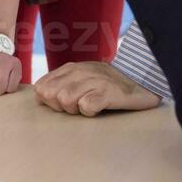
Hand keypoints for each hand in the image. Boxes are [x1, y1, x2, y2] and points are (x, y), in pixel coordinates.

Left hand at [33, 61, 160, 115]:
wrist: (142, 80)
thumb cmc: (109, 84)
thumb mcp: (82, 78)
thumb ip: (61, 84)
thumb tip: (40, 96)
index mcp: (71, 69)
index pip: (41, 87)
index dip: (49, 101)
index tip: (64, 104)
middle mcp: (80, 72)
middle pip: (51, 95)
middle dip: (60, 106)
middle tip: (78, 106)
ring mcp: (94, 81)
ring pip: (65, 100)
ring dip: (75, 109)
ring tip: (91, 106)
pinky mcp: (108, 92)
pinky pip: (86, 107)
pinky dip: (90, 112)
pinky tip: (100, 108)